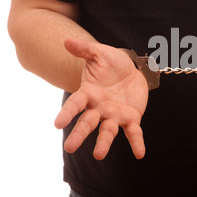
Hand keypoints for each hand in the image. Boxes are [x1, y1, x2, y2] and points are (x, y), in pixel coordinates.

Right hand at [54, 38, 148, 159]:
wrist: (129, 69)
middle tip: (69, 148)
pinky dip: (136, 143)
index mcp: (88, 93)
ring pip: (107, 131)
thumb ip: (84, 49)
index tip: (57, 124)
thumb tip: (67, 41)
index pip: (75, 104)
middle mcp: (99, 108)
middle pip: (87, 122)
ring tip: (98, 155)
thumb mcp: (99, 53)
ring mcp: (114, 115)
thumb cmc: (110, 62)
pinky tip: (140, 154)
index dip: (67, 113)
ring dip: (103, 143)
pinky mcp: (130, 118)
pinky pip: (133, 132)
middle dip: (79, 134)